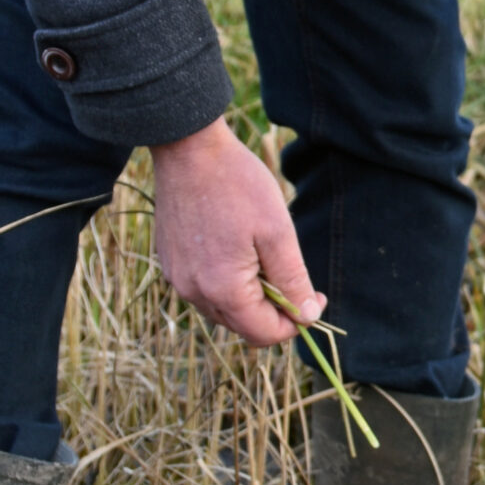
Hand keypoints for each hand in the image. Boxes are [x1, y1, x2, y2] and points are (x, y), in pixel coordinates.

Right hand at [150, 117, 323, 345]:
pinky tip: (237, 249)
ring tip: (263, 257)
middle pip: (242, 326)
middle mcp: (193, 292)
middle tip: (293, 275)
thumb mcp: (277, 232)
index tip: (314, 296)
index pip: (263, 334)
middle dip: (273, 311)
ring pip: (222, 309)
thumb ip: (293, 280)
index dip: (295, 323)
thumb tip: (308, 316)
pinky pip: (204, 289)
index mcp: (222, 289)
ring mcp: (177, 278)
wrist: (189, 149)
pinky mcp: (170, 262)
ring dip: (250, 297)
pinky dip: (226, 282)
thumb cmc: (238, 184)